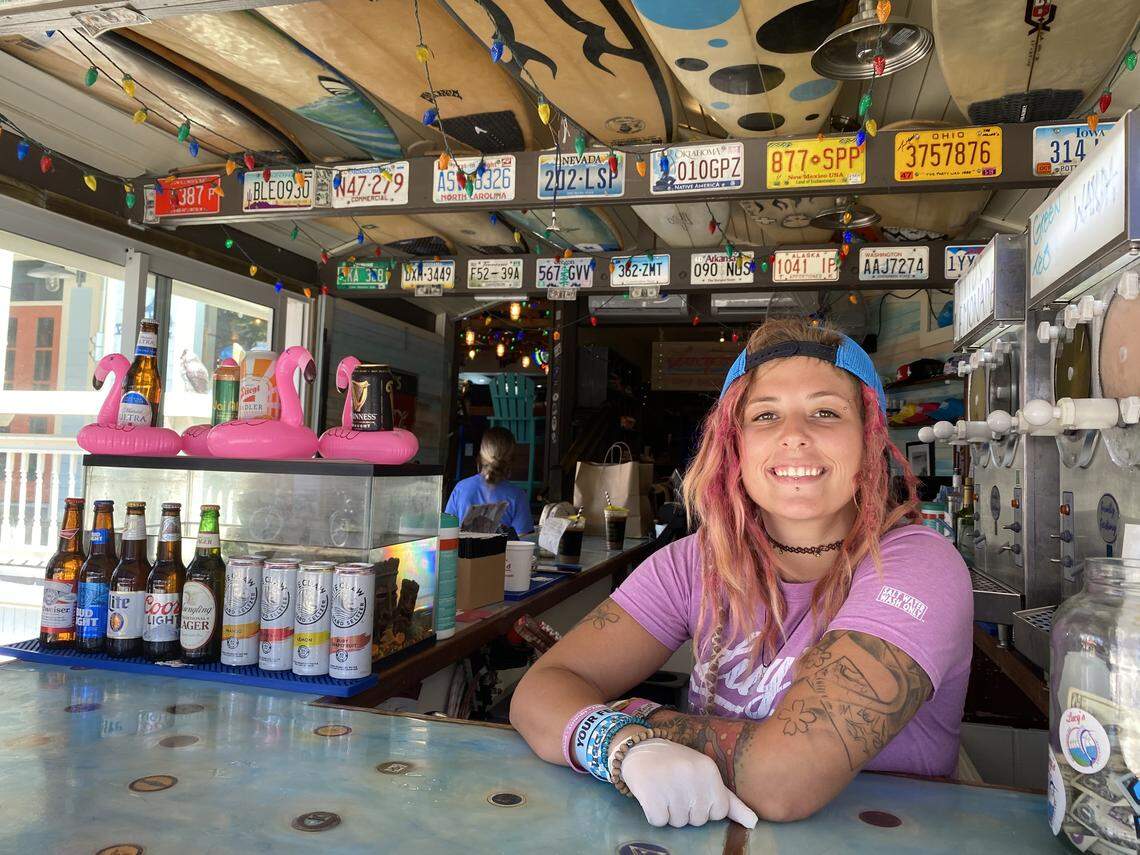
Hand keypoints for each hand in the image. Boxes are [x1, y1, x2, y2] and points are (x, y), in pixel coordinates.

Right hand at [618, 738, 757, 828]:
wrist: (640, 748)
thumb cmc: (677, 764)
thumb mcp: (704, 774)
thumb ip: (729, 800)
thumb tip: (754, 823)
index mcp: (709, 770)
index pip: (719, 812)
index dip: (705, 807)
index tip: (693, 790)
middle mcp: (692, 775)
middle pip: (698, 820)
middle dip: (687, 811)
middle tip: (676, 789)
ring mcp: (671, 784)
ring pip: (678, 823)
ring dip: (670, 812)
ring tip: (664, 790)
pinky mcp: (651, 794)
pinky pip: (659, 821)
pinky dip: (654, 814)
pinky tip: (652, 795)